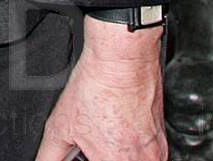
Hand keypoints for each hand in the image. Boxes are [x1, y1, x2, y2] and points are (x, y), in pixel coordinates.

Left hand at [36, 17, 164, 160]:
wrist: (123, 60)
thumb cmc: (97, 87)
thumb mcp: (60, 125)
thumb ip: (50, 154)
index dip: (88, 157)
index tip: (86, 152)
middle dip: (102, 155)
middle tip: (96, 141)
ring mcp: (156, 152)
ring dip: (117, 155)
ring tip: (107, 134)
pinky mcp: (162, 141)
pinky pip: (147, 155)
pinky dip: (132, 148)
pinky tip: (120, 130)